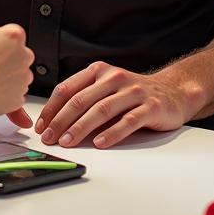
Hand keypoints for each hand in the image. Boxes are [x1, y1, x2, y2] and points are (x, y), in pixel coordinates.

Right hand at [0, 19, 33, 121]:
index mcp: (14, 36)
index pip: (14, 35)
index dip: (0, 42)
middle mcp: (24, 56)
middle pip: (20, 56)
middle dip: (8, 60)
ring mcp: (23, 79)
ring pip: (19, 77)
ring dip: (8, 77)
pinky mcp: (18, 99)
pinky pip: (14, 95)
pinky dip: (5, 95)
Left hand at [34, 62, 191, 148]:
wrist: (172, 91)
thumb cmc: (132, 94)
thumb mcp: (106, 88)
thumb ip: (84, 98)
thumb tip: (53, 121)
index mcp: (99, 71)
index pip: (68, 88)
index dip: (52, 108)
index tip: (41, 126)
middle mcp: (114, 78)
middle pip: (81, 100)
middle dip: (61, 121)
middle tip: (49, 138)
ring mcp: (133, 91)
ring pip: (101, 110)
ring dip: (81, 128)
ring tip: (68, 142)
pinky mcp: (150, 107)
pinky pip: (128, 121)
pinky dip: (112, 133)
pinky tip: (99, 143)